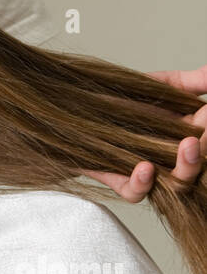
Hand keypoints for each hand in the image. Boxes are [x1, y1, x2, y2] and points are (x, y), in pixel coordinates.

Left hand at [85, 62, 206, 202]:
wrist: (80, 110)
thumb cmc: (124, 99)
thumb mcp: (162, 85)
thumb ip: (193, 81)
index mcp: (189, 136)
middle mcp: (174, 159)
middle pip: (199, 164)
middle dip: (202, 150)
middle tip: (198, 134)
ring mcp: (151, 173)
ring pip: (179, 183)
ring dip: (187, 166)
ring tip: (187, 145)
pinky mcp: (123, 182)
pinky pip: (136, 192)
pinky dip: (142, 184)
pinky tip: (145, 167)